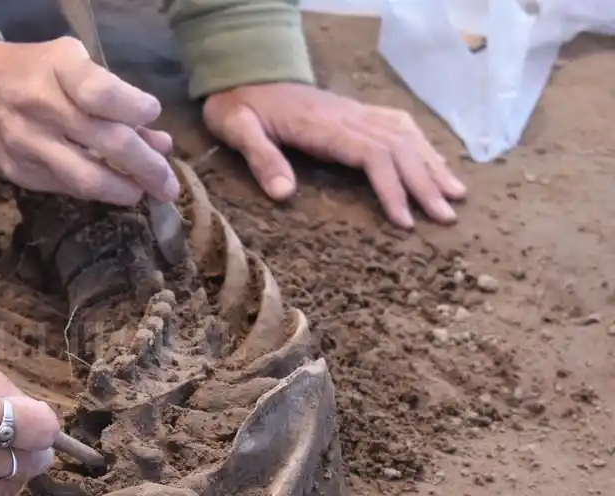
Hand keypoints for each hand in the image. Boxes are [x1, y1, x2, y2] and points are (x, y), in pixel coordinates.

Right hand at [0, 37, 178, 205]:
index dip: (134, 108)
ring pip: (86, 177)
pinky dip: (96, 192)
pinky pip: (67, 188)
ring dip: (124, 190)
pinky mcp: (19, 172)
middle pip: (106, 141)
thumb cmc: (35, 72)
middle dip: (146, 167)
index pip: (101, 93)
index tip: (153, 114)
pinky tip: (114, 189)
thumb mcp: (73, 64)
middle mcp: (40, 104)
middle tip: (168, 184)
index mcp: (58, 67)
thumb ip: (116, 99)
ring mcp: (27, 142)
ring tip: (146, 193)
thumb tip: (159, 141)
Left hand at [202, 83, 467, 227]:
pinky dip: (422, 147)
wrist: (243, 74)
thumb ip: (260, 157)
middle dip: (425, 182)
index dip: (392, 187)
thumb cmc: (238, 108)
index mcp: (324, 125)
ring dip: (432, 165)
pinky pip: (399, 126)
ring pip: (405, 135)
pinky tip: (436, 165)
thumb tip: (283, 193)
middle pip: (399, 146)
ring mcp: (355, 113)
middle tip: (446, 217)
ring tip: (456, 195)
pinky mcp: (356, 114)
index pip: (372, 154)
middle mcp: (348, 116)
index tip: (405, 221)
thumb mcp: (238, 130)